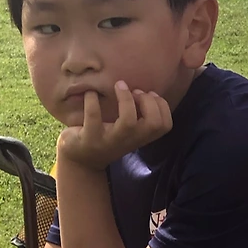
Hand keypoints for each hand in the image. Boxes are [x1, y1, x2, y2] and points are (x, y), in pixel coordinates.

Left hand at [56, 82, 171, 171]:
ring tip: (119, 85)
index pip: (165, 125)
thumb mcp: (126, 131)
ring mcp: (110, 141)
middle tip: (135, 92)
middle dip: (149, 102)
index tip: (150, 94)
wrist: (82, 162)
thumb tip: (144, 90)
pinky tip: (90, 93)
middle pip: (153, 124)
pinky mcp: (90, 139)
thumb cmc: (107, 138)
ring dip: (126, 99)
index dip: (162, 106)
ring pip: (128, 122)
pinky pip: (93, 116)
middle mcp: (129, 140)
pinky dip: (92, 100)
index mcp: (140, 137)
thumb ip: (138, 117)